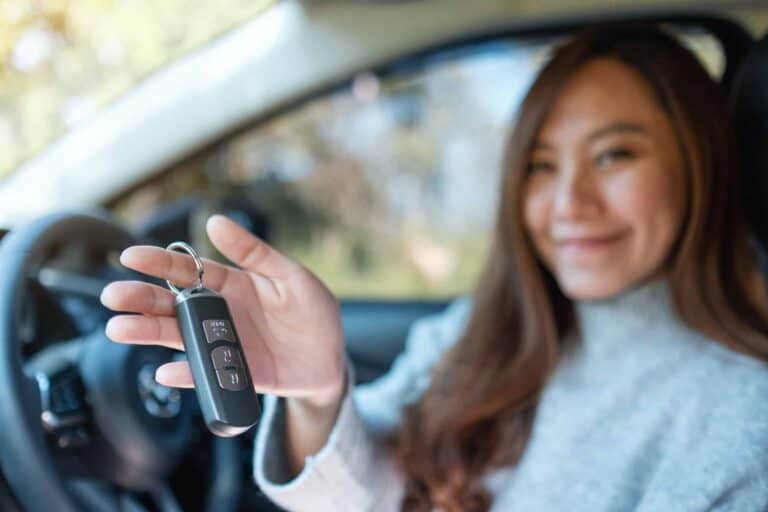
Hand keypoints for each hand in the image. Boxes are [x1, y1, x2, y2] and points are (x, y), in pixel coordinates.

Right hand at [100, 214, 345, 406]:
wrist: (331, 357)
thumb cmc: (312, 311)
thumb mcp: (291, 276)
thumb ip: (255, 252)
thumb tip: (215, 221)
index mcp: (232, 285)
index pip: (189, 271)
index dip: (160, 263)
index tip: (130, 256)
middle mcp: (220, 314)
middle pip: (173, 305)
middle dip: (142, 299)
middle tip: (115, 296)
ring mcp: (225, 345)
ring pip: (180, 337)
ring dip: (149, 333)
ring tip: (120, 328)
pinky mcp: (235, 374)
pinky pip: (206, 375)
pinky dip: (186, 374)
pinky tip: (166, 371)